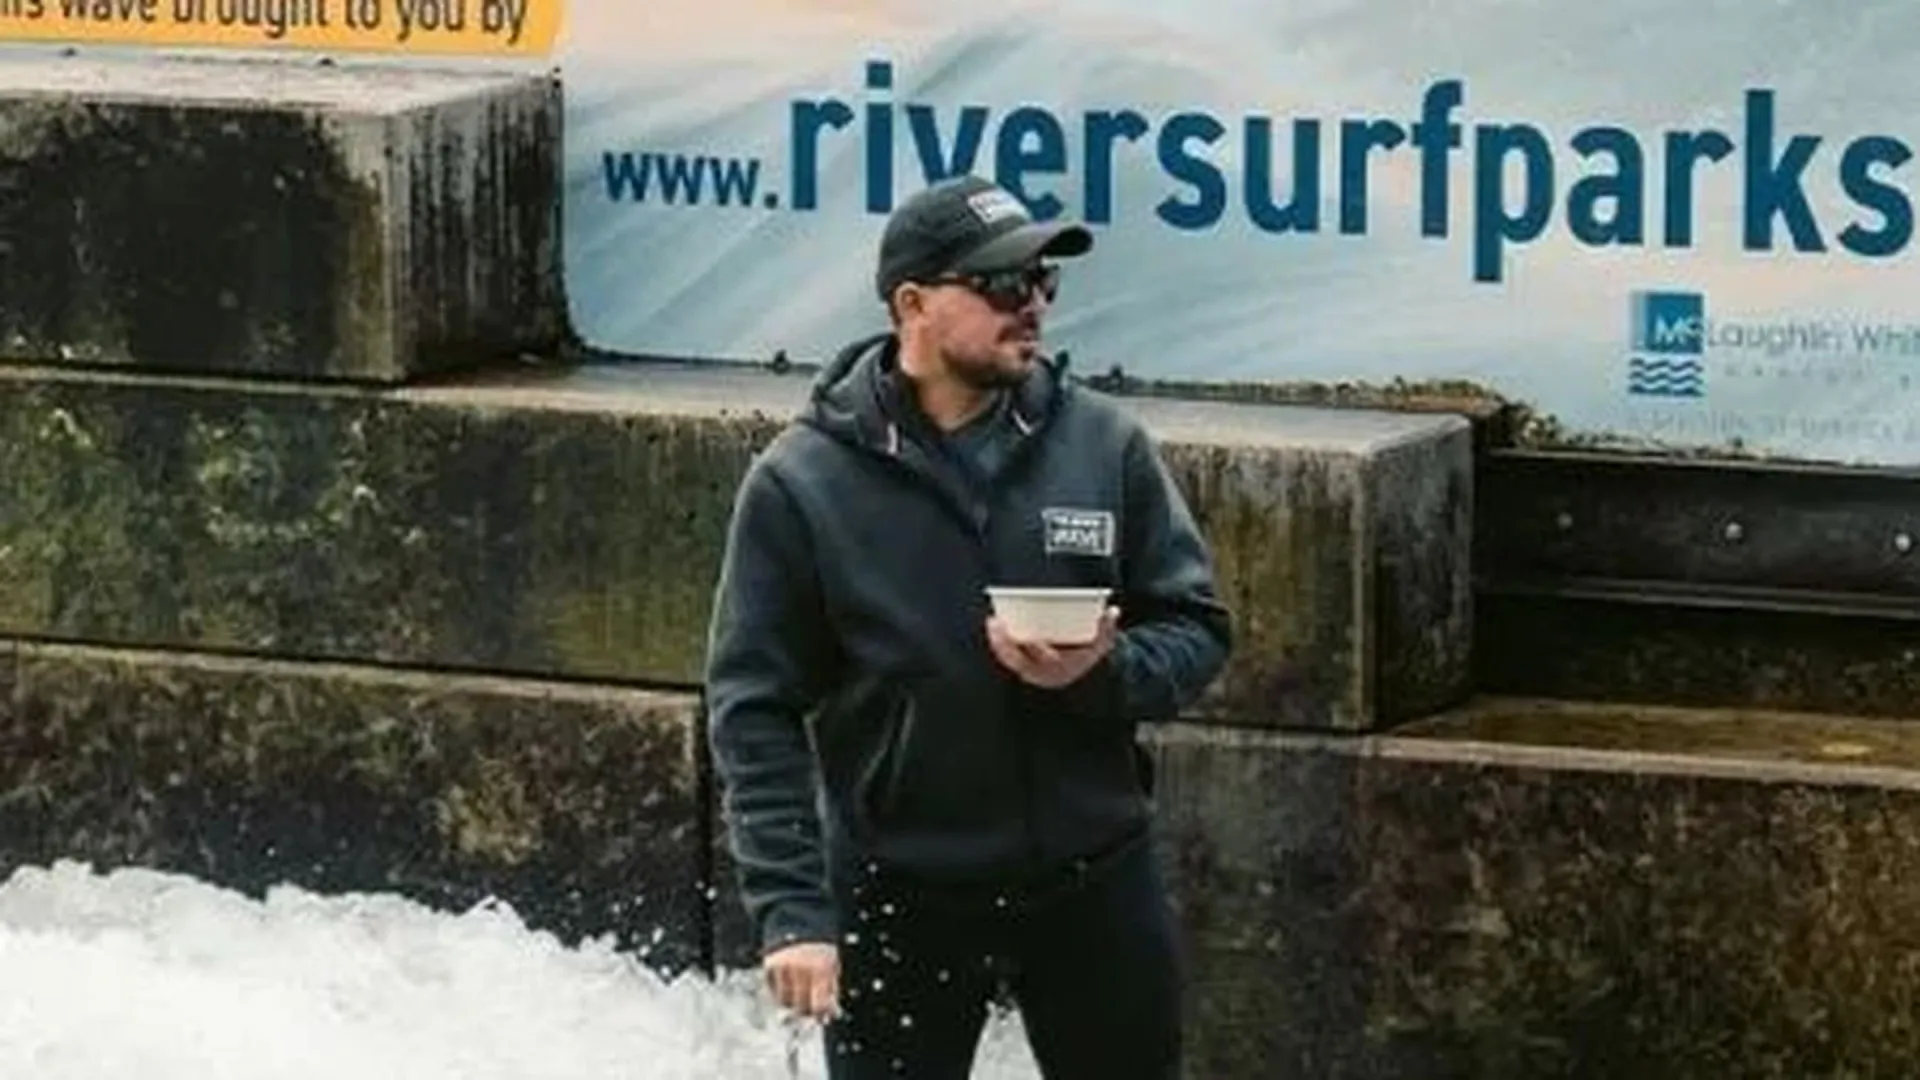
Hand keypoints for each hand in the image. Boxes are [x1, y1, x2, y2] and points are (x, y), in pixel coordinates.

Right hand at [763, 941, 839, 1019]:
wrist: (801, 920)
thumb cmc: (821, 948)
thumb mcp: (832, 966)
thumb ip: (831, 990)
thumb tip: (830, 1015)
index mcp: (822, 969)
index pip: (820, 1005)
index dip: (820, 1014)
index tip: (821, 1015)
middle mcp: (801, 969)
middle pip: (800, 1007)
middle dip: (806, 1010)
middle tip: (809, 1004)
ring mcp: (784, 967)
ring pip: (785, 1002)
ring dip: (792, 1001)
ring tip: (799, 989)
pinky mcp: (769, 965)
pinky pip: (773, 991)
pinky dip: (780, 991)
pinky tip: (788, 982)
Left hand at [986, 606, 1119, 688]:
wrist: (1084, 679)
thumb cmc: (1090, 656)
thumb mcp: (1102, 644)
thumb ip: (1107, 628)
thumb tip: (1112, 611)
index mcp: (1062, 668)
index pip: (1046, 659)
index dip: (1037, 649)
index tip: (1029, 636)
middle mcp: (1045, 674)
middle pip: (1020, 662)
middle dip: (1006, 644)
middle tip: (997, 623)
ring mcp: (1033, 674)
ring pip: (1012, 662)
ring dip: (999, 644)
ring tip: (992, 622)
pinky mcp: (1025, 670)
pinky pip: (1009, 660)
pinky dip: (1000, 646)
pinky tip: (994, 629)